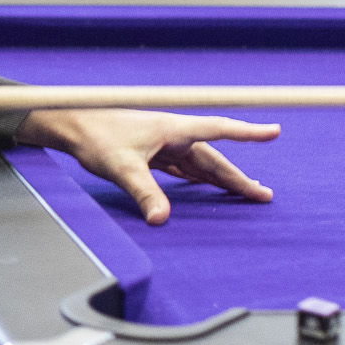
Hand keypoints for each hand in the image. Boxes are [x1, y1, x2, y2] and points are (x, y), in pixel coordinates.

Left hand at [17, 109, 278, 224]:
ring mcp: (162, 144)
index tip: (275, 131)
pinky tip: (207, 186)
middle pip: (214, 157)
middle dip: (239, 177)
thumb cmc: (95, 138)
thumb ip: (144, 193)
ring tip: (247, 193)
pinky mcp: (150, 152)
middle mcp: (172, 134)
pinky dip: (198, 178)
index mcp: (173, 129)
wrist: (70, 123)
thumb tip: (162, 220)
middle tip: (264, 196)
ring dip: (221, 179)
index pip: (219, 131)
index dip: (247, 133)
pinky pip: (183, 167)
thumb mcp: (121, 167)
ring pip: (200, 163)